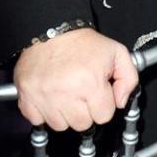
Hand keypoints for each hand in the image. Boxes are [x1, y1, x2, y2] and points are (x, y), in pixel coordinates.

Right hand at [13, 28, 138, 131]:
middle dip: (85, 111)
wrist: (52, 30)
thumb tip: (120, 102)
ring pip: (60, 126)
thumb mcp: (116, 53)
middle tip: (82, 92)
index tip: (98, 92)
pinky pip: (37, 121)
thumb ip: (129, 78)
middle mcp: (66, 93)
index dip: (103, 104)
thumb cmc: (83, 43)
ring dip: (64, 113)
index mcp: (90, 82)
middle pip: (82, 125)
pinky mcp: (27, 98)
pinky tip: (50, 97)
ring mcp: (45, 98)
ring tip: (66, 93)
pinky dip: (43, 112)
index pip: (104, 116)